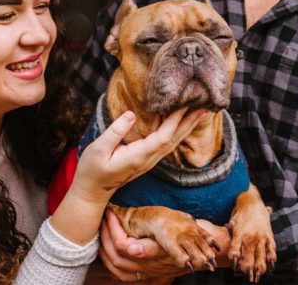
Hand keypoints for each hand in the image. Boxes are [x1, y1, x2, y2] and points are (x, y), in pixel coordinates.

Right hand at [50, 108, 208, 246]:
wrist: (92, 192)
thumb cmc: (92, 169)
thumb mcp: (99, 149)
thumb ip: (115, 131)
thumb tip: (132, 114)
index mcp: (138, 156)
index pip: (163, 137)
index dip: (175, 121)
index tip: (185, 105)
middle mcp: (148, 160)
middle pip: (174, 139)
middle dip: (189, 122)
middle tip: (206, 105)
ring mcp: (148, 161)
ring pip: (173, 142)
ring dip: (187, 127)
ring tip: (199, 112)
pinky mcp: (146, 159)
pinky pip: (166, 144)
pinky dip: (177, 131)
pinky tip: (180, 123)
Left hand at [99, 209, 188, 281]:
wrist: (210, 245)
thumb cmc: (194, 235)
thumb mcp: (176, 236)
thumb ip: (151, 248)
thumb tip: (131, 250)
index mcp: (152, 258)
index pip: (122, 246)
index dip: (113, 228)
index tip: (111, 212)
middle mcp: (148, 268)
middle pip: (116, 260)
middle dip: (105, 238)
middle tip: (103, 219)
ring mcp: (149, 272)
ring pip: (118, 269)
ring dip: (106, 252)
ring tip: (103, 234)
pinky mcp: (151, 272)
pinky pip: (126, 274)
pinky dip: (114, 263)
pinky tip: (111, 251)